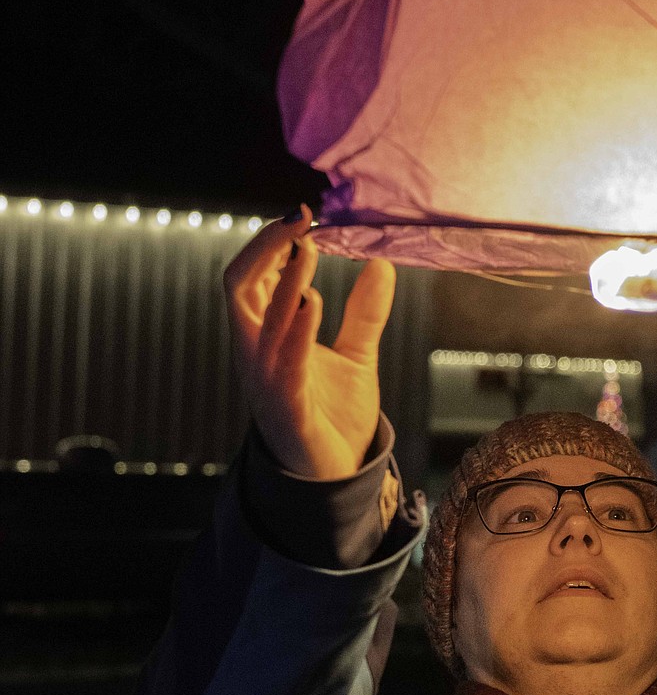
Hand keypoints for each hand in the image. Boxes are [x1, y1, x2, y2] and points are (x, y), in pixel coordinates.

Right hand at [223, 207, 396, 479]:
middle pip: (237, 287)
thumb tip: (380, 262)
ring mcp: (266, 383)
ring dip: (282, 282)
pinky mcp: (287, 410)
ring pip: (255, 323)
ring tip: (308, 249)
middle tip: (299, 218)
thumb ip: (364, 312)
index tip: (305, 214)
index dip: (271, 242)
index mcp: (265, 338)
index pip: (251, 277)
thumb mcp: (356, 355)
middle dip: (264, 248)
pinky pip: (283, 366)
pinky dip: (295, 332)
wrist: (337, 481)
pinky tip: (314, 303)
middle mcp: (255, 355)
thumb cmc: (334, 418)